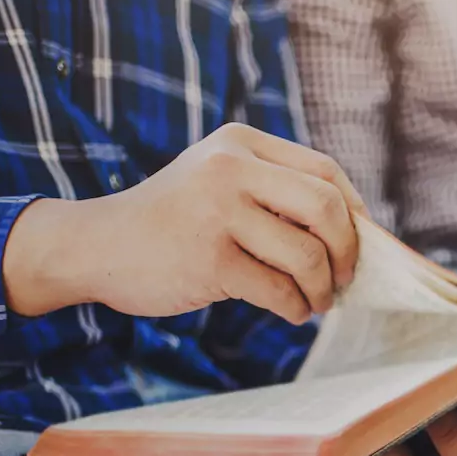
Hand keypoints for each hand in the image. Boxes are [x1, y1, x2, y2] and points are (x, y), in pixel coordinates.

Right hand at [3, 123, 367, 324]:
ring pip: (308, 255)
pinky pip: (279, 290)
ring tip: (314, 302)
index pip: (326, 171)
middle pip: (327, 208)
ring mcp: (217, 212)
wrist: (96, 245)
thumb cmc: (176, 221)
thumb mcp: (221, 183)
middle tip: (343, 279)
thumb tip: (360, 234)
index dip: (355, 212)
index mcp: (240, 143)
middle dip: (348, 252)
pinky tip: (291, 312)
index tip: (359, 243)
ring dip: (321, 289)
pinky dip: (295, 308)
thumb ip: (278, 193)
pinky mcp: (209, 259)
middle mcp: (230, 168)